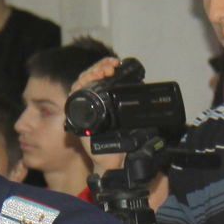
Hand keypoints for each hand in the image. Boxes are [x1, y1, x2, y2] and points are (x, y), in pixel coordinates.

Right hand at [68, 57, 127, 171]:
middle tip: (110, 68)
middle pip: (91, 75)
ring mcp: (84, 107)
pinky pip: (74, 94)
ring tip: (103, 72)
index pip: (102, 76)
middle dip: (100, 67)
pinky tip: (88, 81)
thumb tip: (150, 95)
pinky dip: (80, 85)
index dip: (106, 66)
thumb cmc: (124, 142)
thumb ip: (138, 109)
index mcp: (106, 99)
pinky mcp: (76, 114)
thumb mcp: (133, 120)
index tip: (116, 64)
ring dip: (91, 73)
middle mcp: (94, 101)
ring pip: (82, 81)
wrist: (115, 160)